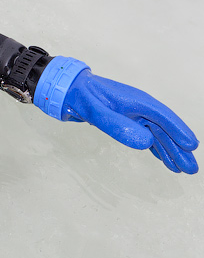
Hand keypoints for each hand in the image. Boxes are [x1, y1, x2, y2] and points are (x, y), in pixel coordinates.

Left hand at [35, 57, 197, 173]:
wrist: (65, 88)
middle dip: (178, 148)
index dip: (178, 130)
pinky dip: (156, 147)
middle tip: (191, 169)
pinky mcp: (126, 120)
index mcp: (135, 100)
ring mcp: (133, 113)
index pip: (162, 116)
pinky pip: (146, 134)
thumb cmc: (78, 95)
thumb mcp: (94, 110)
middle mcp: (138, 106)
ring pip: (157, 134)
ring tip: (181, 169)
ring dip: (169, 150)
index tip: (191, 146)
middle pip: (164, 128)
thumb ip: (117, 125)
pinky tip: (163, 159)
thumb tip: (147, 142)